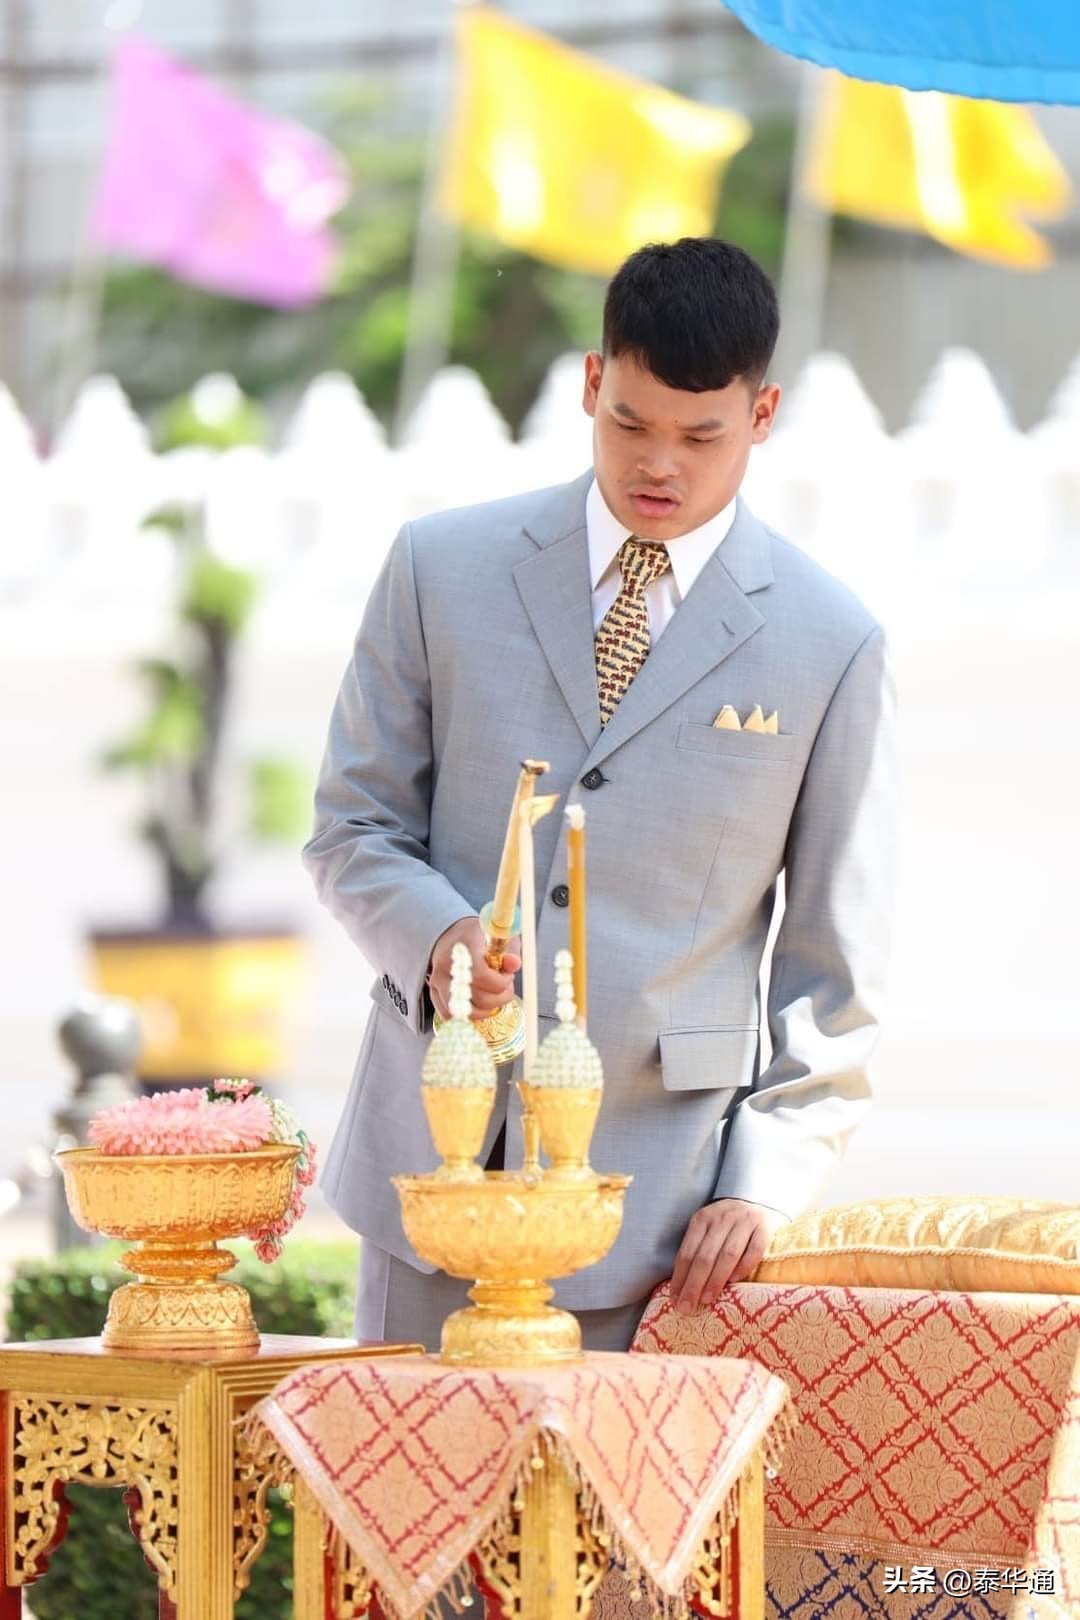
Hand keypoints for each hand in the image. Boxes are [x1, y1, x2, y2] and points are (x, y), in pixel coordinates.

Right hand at [427, 917, 521, 1022]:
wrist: (452, 935)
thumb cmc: (477, 936)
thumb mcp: (498, 936)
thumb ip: (509, 951)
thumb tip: (514, 963)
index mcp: (463, 947)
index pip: (481, 974)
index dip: (500, 982)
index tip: (508, 977)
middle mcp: (447, 965)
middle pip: (477, 997)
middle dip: (499, 997)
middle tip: (505, 988)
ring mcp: (437, 981)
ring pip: (465, 1011)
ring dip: (486, 1009)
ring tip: (494, 996)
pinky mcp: (433, 992)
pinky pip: (449, 1015)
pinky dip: (469, 1015)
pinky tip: (480, 1006)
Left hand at [670, 1199, 786, 1313]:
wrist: (754, 1200)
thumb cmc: (725, 1223)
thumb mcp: (706, 1229)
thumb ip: (696, 1251)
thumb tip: (681, 1287)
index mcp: (702, 1218)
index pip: (687, 1252)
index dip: (680, 1277)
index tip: (675, 1299)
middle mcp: (722, 1218)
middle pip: (705, 1256)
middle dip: (694, 1284)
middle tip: (687, 1307)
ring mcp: (744, 1221)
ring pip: (728, 1254)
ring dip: (716, 1279)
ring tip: (706, 1299)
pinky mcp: (764, 1228)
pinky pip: (754, 1250)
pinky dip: (744, 1267)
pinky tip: (734, 1281)